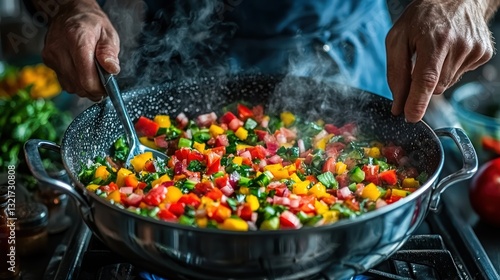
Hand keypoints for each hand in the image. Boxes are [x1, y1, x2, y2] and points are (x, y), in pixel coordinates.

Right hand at [41, 0, 119, 101]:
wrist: (71, 12)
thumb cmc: (91, 23)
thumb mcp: (108, 33)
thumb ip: (110, 52)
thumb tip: (112, 70)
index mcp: (77, 40)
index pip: (86, 77)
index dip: (99, 89)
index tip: (107, 89)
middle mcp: (60, 48)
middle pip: (78, 85)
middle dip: (93, 90)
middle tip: (103, 86)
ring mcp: (51, 55)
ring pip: (70, 86)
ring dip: (83, 88)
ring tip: (93, 78)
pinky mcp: (47, 60)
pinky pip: (63, 81)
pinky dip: (74, 82)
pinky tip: (81, 73)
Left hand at [386, 0, 494, 122]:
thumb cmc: (422, 17)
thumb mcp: (398, 38)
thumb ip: (396, 72)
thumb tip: (398, 104)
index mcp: (435, 39)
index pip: (427, 78)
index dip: (418, 101)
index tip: (411, 117)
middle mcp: (459, 45)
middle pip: (436, 87)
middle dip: (423, 85)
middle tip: (418, 63)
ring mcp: (475, 50)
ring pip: (447, 84)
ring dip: (436, 76)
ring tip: (436, 51)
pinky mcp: (484, 54)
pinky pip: (459, 76)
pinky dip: (450, 70)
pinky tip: (449, 51)